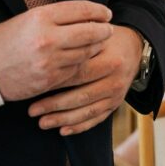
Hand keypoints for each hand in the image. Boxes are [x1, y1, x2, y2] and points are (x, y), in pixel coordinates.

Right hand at [0, 1, 112, 101]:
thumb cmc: (5, 40)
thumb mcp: (28, 19)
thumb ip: (56, 17)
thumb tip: (87, 15)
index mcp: (41, 17)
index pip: (82, 10)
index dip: (98, 11)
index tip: (106, 13)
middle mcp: (47, 38)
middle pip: (90, 32)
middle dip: (104, 30)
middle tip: (108, 29)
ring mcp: (49, 61)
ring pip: (86, 52)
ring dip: (96, 47)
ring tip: (98, 43)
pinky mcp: (50, 80)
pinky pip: (76, 70)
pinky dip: (82, 63)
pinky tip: (83, 58)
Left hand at [27, 25, 143, 135]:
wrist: (132, 48)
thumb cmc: (105, 39)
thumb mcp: (94, 35)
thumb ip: (76, 43)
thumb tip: (46, 53)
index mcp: (111, 61)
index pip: (80, 74)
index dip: (57, 82)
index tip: (36, 87)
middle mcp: (116, 80)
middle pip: (82, 96)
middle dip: (55, 105)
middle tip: (32, 110)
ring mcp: (117, 94)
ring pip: (88, 111)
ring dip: (63, 119)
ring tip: (42, 122)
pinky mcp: (116, 104)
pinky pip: (97, 119)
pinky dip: (79, 127)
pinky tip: (63, 130)